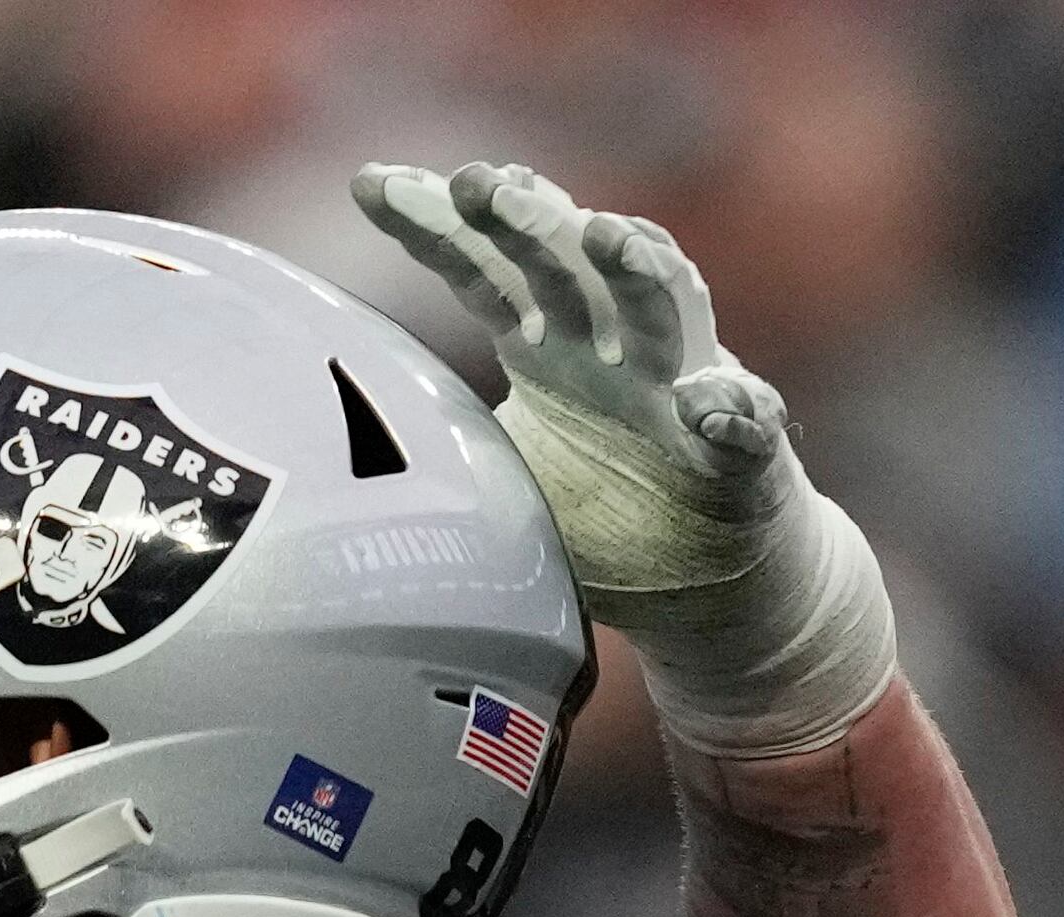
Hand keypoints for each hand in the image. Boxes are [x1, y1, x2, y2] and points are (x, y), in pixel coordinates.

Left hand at [351, 159, 896, 755]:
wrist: (708, 585)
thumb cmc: (607, 515)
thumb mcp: (499, 478)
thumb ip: (437, 449)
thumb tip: (319, 445)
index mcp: (555, 346)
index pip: (485, 268)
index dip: (433, 224)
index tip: (369, 186)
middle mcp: (617, 347)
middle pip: (569, 263)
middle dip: (527, 217)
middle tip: (480, 184)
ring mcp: (685, 389)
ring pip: (667, 309)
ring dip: (641, 269)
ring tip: (609, 240)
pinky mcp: (742, 454)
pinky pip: (745, 426)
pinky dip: (734, 413)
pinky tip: (711, 407)